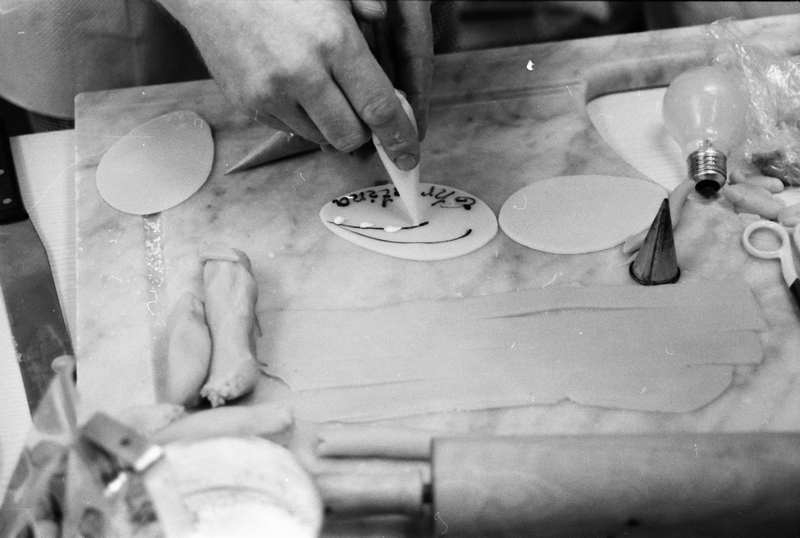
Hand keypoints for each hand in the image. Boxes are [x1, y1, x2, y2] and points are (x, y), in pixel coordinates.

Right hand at [158, 0, 423, 169]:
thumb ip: (369, 10)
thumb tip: (389, 39)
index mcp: (334, 41)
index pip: (379, 108)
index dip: (400, 137)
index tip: (409, 155)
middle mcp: (303, 74)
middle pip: (351, 136)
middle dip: (365, 133)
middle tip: (367, 117)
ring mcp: (271, 94)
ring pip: (321, 138)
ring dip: (333, 126)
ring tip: (328, 94)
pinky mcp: (249, 105)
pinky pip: (290, 130)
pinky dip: (304, 120)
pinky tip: (298, 91)